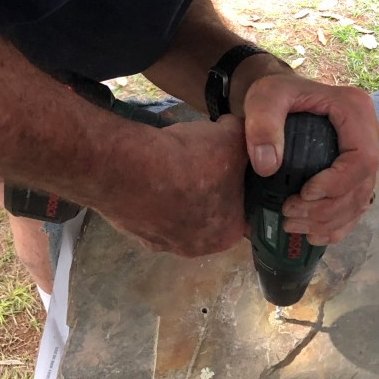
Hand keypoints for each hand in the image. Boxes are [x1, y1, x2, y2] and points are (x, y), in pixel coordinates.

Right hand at [88, 116, 249, 257]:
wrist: (132, 169)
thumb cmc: (190, 161)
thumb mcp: (231, 137)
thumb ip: (243, 135)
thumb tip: (239, 130)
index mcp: (229, 232)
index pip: (247, 209)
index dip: (242, 184)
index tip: (232, 164)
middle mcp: (199, 248)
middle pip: (213, 213)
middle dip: (210, 189)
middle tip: (202, 161)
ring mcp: (164, 244)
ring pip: (181, 214)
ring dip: (180, 193)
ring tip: (174, 164)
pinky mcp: (135, 234)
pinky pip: (152, 212)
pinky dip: (154, 195)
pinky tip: (152, 173)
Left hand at [240, 74, 378, 245]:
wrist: (279, 94)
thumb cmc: (274, 92)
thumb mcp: (264, 98)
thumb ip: (262, 124)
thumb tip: (268, 166)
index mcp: (356, 110)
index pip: (362, 158)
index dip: (337, 184)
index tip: (303, 194)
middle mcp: (369, 132)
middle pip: (362, 183)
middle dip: (328, 208)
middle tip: (290, 216)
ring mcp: (365, 152)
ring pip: (361, 198)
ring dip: (331, 221)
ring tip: (294, 226)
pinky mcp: (355, 169)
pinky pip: (357, 202)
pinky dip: (339, 224)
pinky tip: (316, 235)